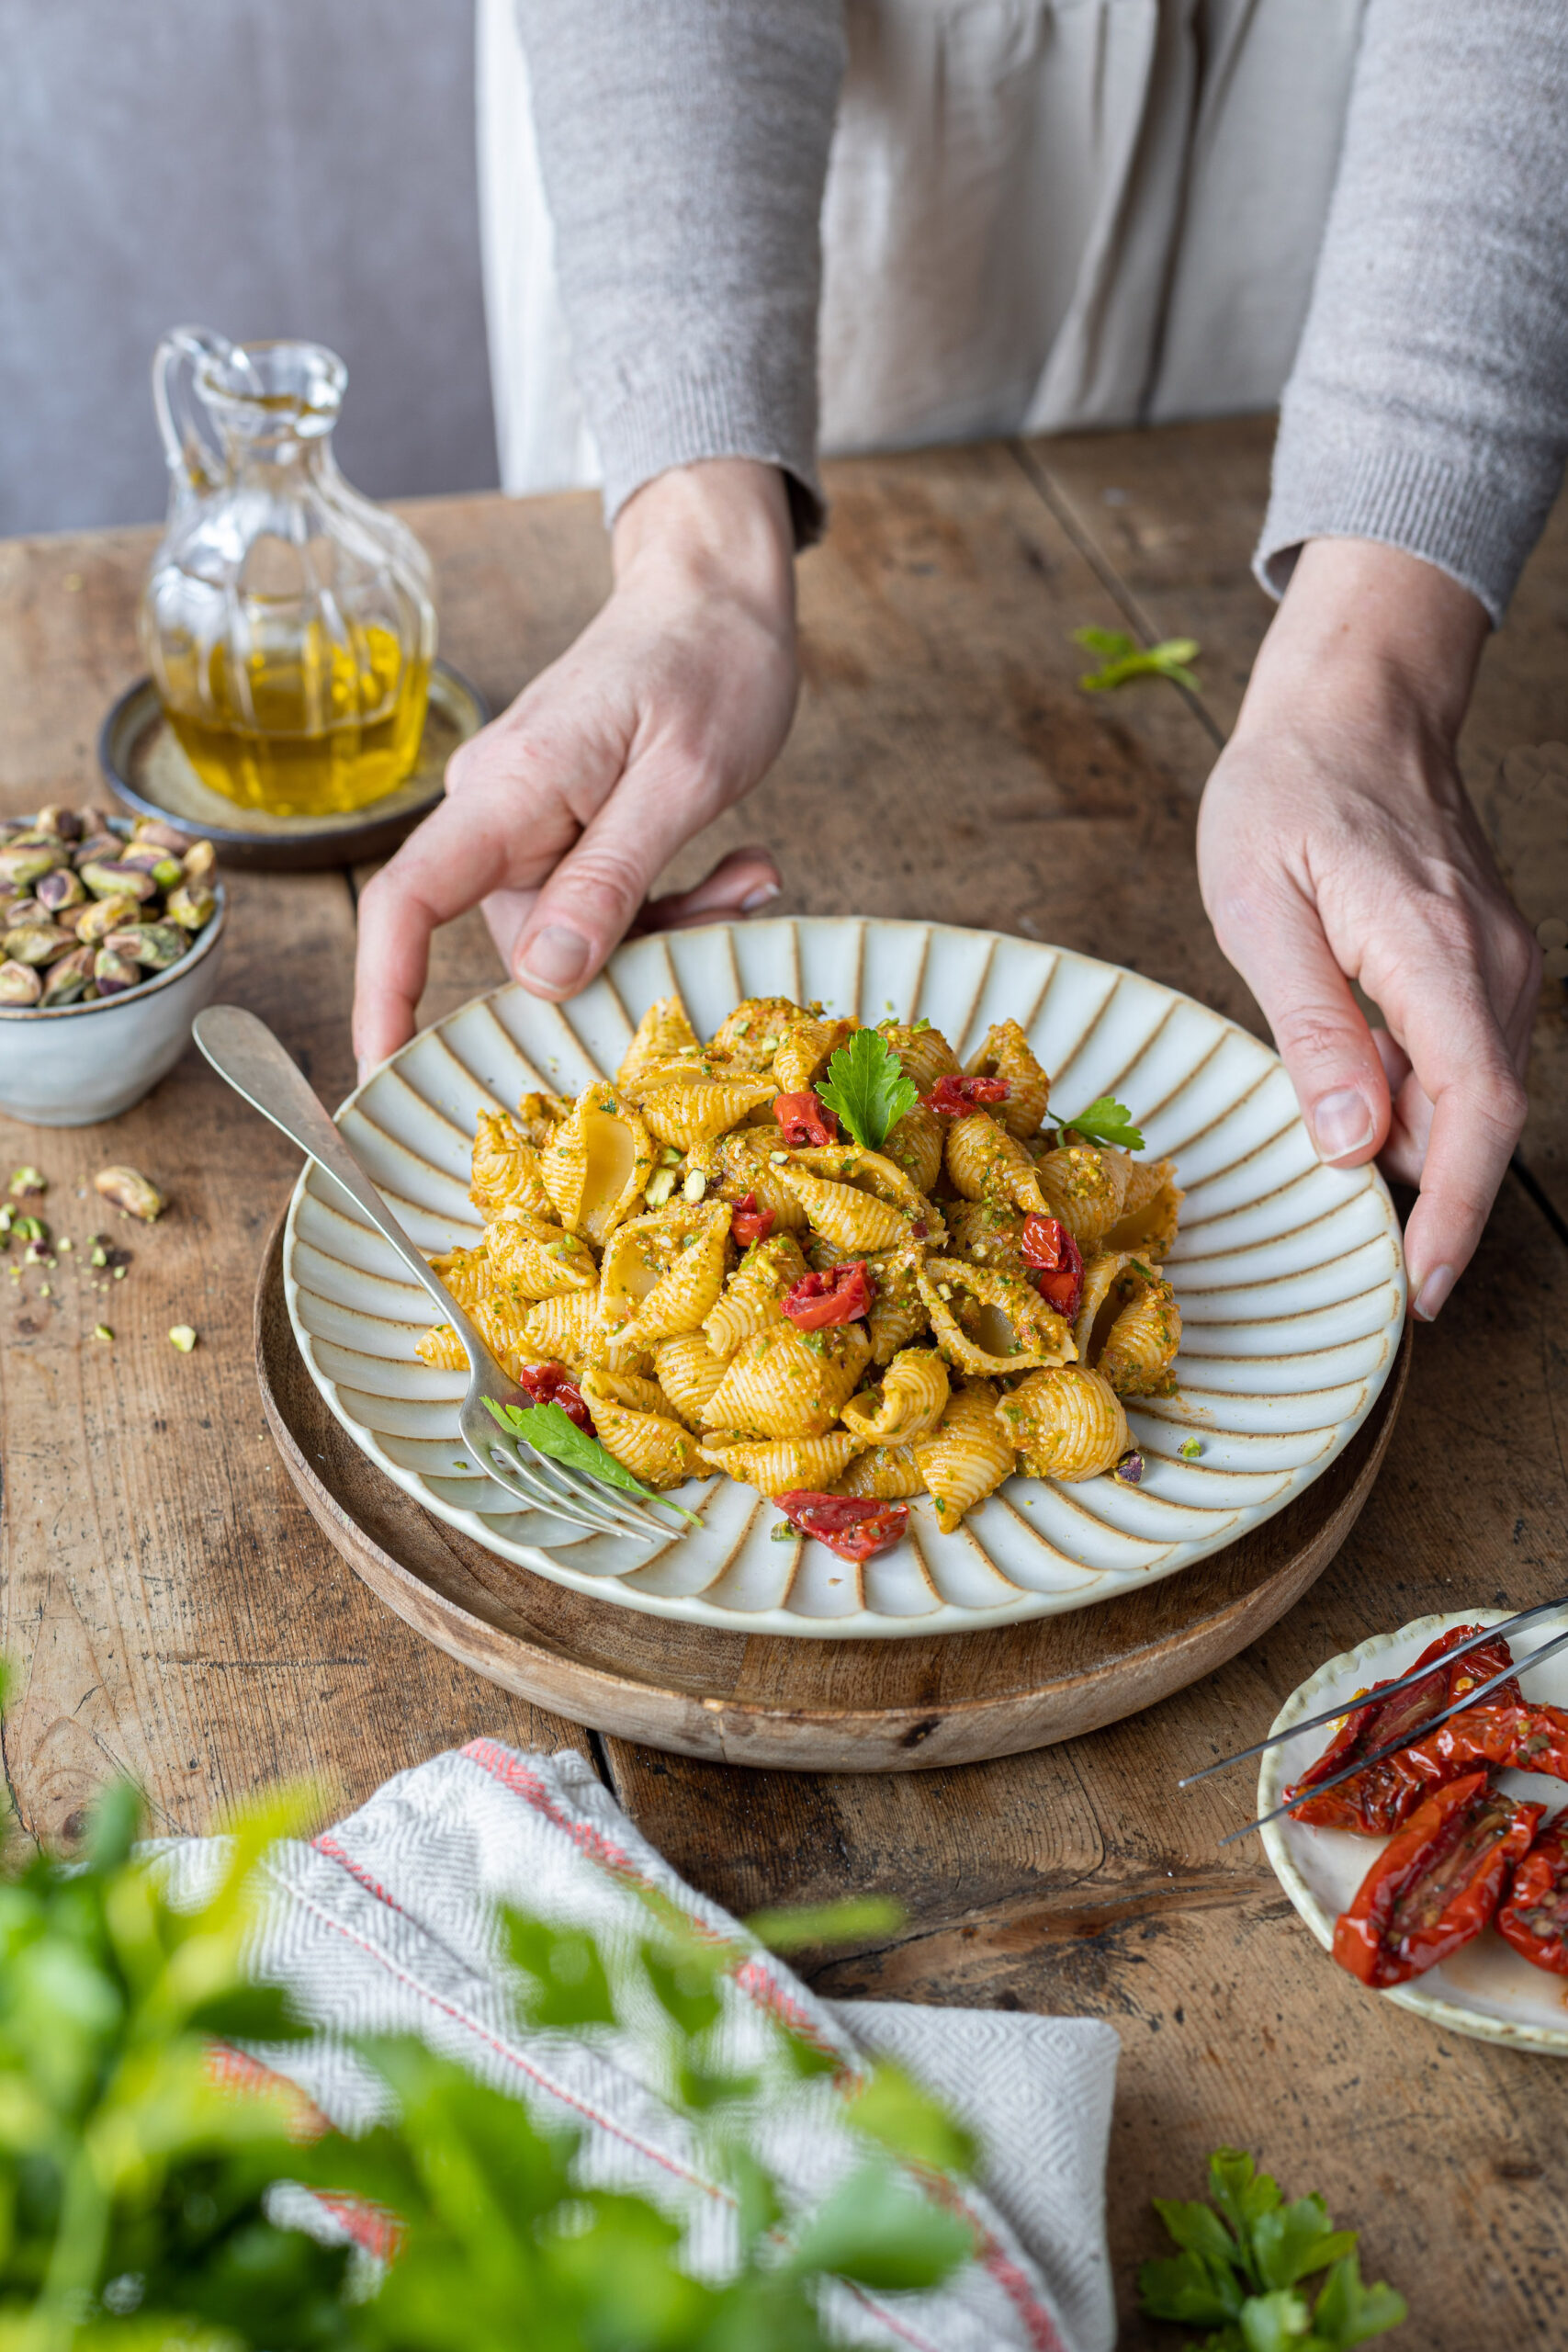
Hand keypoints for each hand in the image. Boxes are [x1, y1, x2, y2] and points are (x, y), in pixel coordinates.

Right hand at [353, 458, 798, 1074]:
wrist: (717, 587)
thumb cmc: (709, 659)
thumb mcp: (683, 779)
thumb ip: (611, 880)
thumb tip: (541, 981)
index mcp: (509, 789)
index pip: (406, 902)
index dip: (384, 996)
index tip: (383, 1076)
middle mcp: (499, 808)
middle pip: (523, 942)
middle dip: (629, 957)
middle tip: (738, 908)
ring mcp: (527, 818)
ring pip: (575, 932)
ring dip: (669, 926)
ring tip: (753, 876)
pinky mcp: (561, 824)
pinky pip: (599, 901)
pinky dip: (669, 902)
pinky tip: (741, 867)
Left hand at [1198, 538, 1539, 1319]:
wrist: (1354, 702)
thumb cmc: (1287, 791)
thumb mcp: (1261, 907)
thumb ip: (1313, 1029)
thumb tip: (1355, 1143)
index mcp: (1434, 954)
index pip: (1476, 1113)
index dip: (1457, 1214)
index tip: (1424, 1290)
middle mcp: (1492, 965)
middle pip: (1481, 1119)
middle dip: (1429, 1200)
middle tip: (1354, 1257)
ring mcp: (1500, 962)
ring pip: (1472, 1093)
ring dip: (1413, 1144)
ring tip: (1331, 1157)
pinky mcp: (1485, 959)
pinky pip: (1463, 1055)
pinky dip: (1415, 1097)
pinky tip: (1348, 1090)